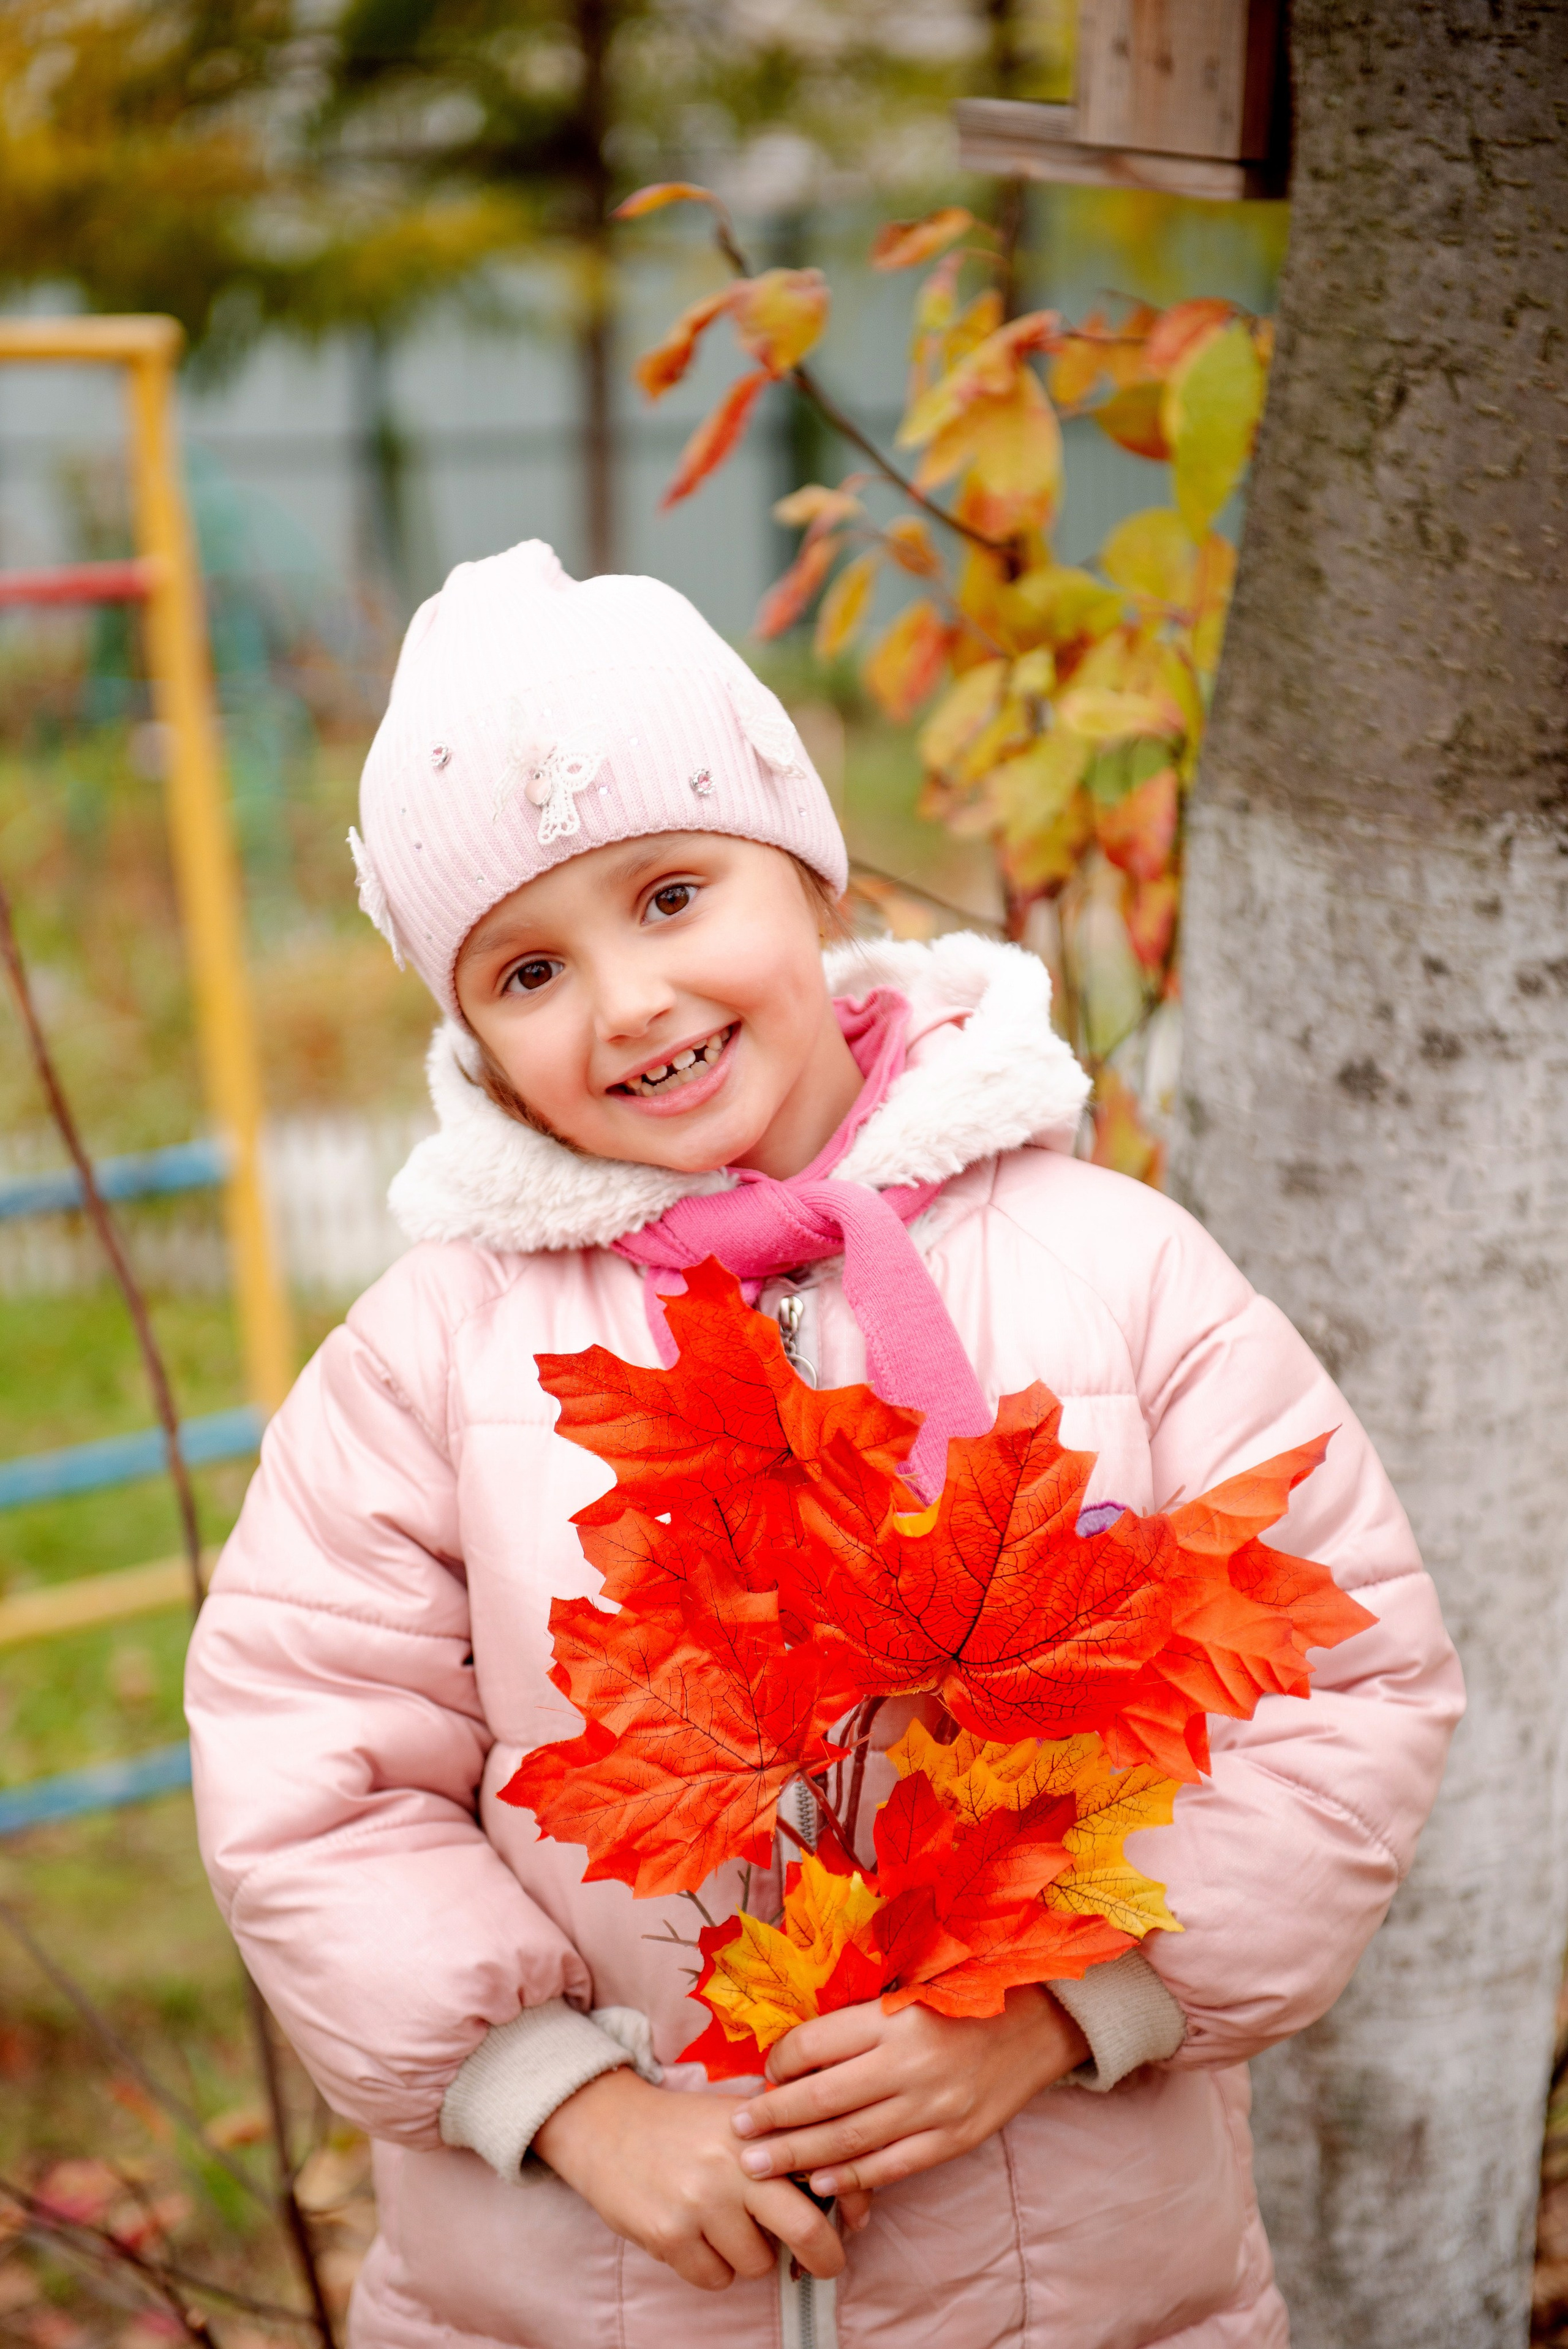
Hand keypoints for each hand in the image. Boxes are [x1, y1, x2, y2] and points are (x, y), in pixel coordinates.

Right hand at [532, 2067, 852, 2291]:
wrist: (607, 2124)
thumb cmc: (683, 2128)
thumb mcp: (738, 2122)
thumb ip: (783, 2149)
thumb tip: (838, 2200)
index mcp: (759, 2129)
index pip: (824, 2172)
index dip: (848, 2206)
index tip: (851, 2226)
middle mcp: (735, 2163)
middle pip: (805, 2228)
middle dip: (823, 2257)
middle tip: (824, 2265)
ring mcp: (701, 2200)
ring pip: (756, 2263)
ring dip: (747, 2255)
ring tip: (721, 2223)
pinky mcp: (669, 2233)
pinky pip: (715, 2278)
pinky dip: (710, 2267)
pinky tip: (692, 2234)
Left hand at [729, 1987, 1088, 2199]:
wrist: (1037, 2022)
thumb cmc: (962, 1997)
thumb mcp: (907, 1990)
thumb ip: (857, 2019)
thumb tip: (795, 2052)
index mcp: (891, 2017)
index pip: (813, 2046)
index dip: (778, 2063)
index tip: (763, 2074)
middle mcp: (908, 2063)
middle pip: (821, 2101)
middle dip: (772, 2121)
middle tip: (737, 2135)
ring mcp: (933, 2106)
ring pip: (850, 2141)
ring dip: (798, 2157)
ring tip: (758, 2168)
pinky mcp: (955, 2138)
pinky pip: (892, 2166)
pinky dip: (853, 2179)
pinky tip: (821, 2185)